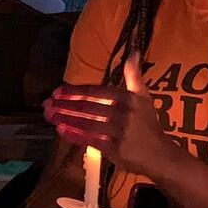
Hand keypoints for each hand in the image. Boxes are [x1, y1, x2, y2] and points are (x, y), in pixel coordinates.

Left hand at [44, 84, 177, 178]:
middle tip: (46, 104)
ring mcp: (118, 132)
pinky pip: (90, 140)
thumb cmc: (149, 124)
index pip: (97, 92)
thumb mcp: (144, 96)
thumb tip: (134, 52)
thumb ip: (134, 75)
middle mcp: (122, 114)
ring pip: (86, 124)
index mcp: (127, 98)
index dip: (76, 92)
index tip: (57, 91)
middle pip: (88, 108)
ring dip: (65, 119)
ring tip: (49, 115)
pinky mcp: (114, 150)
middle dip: (65, 105)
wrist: (160, 155)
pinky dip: (75, 135)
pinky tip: (61, 130)